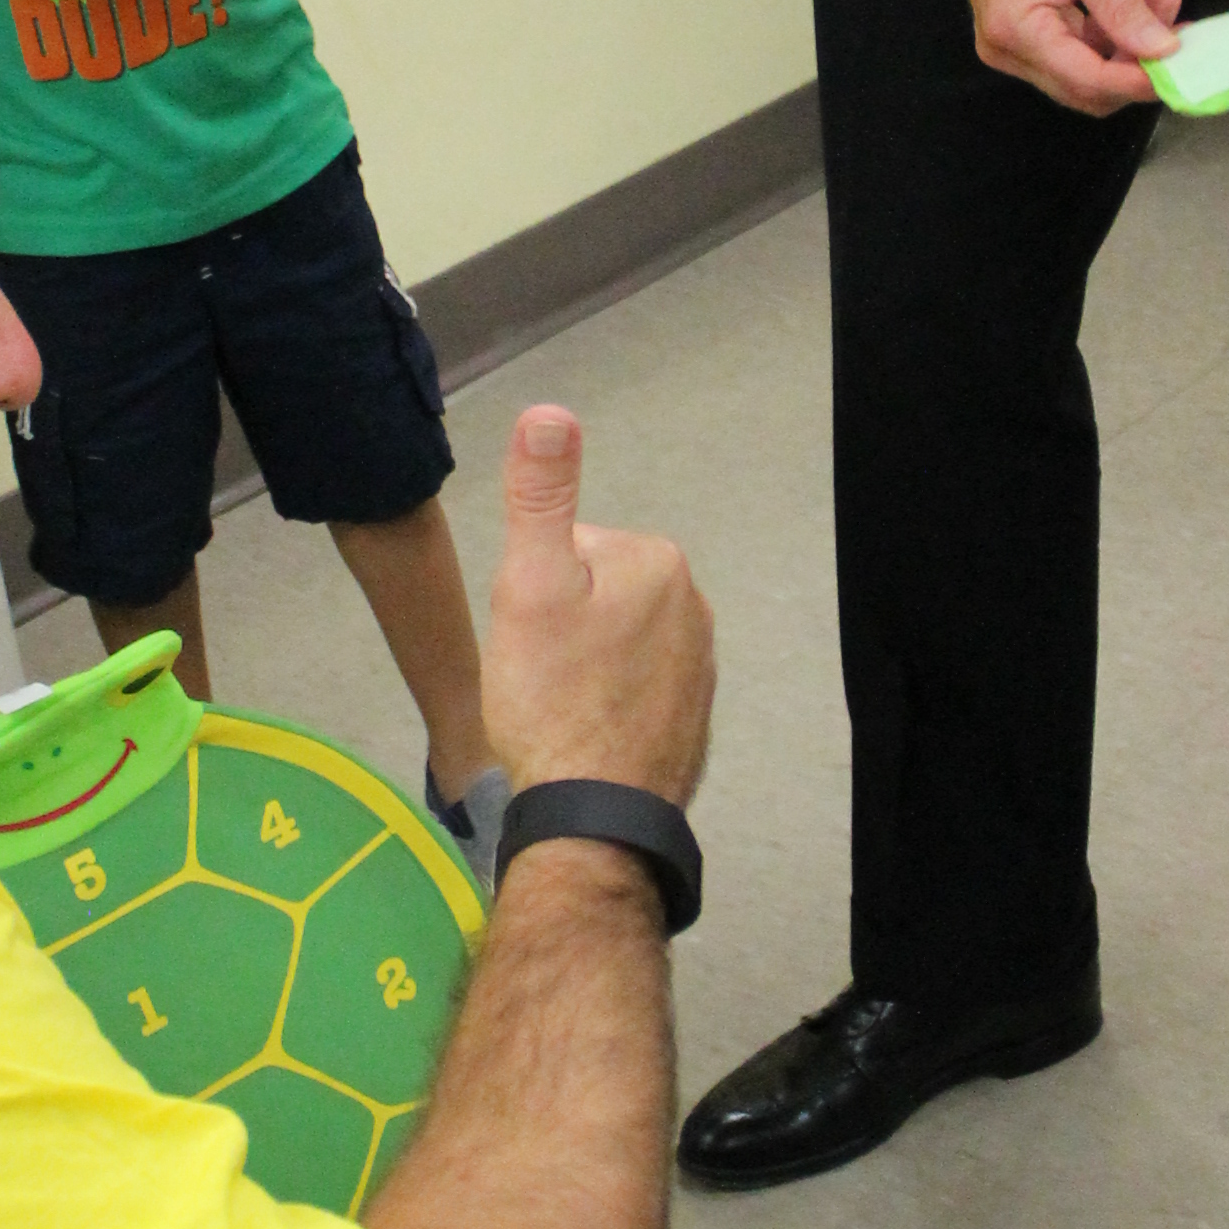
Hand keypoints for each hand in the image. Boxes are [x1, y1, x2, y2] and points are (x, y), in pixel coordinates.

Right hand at [483, 406, 713, 805]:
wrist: (595, 817)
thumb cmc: (553, 699)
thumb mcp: (529, 586)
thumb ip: (540, 496)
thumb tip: (549, 410)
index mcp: (657, 560)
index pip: (568, 549)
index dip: (532, 593)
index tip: (528, 640)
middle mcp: (694, 604)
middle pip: (593, 594)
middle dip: (559, 629)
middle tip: (538, 680)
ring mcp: (700, 665)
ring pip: (611, 642)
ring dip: (580, 669)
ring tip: (558, 712)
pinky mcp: (694, 716)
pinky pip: (633, 689)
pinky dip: (606, 706)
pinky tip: (585, 737)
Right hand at [943, 0, 1180, 113]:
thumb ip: (1122, 7)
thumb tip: (1163, 53)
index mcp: (1016, 30)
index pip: (1087, 81)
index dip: (1138, 82)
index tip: (1184, 68)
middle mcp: (1007, 50)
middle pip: (1086, 87)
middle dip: (1138, 62)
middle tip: (1179, 24)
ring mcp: (1012, 44)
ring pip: (1087, 68)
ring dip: (1131, 41)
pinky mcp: (1023, 32)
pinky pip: (1076, 47)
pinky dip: (1113, 28)